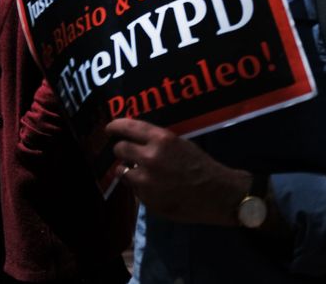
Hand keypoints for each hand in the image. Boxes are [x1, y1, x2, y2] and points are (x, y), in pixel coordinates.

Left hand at [107, 117, 249, 225]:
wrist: (216, 193)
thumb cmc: (202, 165)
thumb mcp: (182, 144)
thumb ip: (159, 142)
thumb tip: (138, 141)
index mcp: (162, 140)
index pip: (128, 127)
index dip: (115, 127)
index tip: (109, 128)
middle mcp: (149, 158)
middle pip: (119, 149)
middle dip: (122, 150)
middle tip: (128, 152)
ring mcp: (145, 180)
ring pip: (122, 171)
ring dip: (129, 170)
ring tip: (142, 172)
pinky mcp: (145, 199)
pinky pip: (133, 189)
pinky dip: (139, 187)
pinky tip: (155, 187)